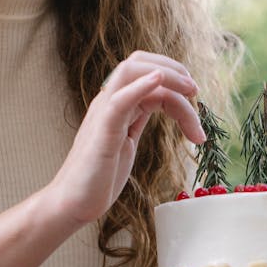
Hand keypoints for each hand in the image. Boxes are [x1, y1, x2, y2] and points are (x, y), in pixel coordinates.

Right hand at [50, 51, 203, 225]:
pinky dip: (140, 86)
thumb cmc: (98, 177)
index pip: (146, 73)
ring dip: (166, 75)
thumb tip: (162, 109)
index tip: (195, 99)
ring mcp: (103, 114)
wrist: (72, 204)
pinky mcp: (102, 132)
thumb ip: (137, 121)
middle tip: (195, 90)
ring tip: (191, 93)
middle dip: (173, 69)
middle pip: (137, 62)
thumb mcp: (125, 142)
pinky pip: (119, 100)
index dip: (174, 80)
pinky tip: (158, 81)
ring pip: (129, 72)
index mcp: (116, 105)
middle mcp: (108, 102)